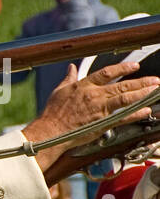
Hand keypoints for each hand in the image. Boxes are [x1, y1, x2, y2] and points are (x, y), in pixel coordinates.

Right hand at [22, 61, 158, 170]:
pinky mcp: (102, 123)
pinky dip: (135, 114)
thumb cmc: (52, 113)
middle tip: (155, 80)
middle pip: (122, 85)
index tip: (135, 66)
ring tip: (155, 90)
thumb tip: (71, 67)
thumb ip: (69, 78)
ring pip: (126, 99)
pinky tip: (146, 110)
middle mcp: (94, 95)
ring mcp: (100, 109)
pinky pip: (122, 117)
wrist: (50, 132)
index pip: (107, 73)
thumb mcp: (59, 91)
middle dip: (141, 82)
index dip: (123, 68)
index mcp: (84, 86)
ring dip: (142, 94)